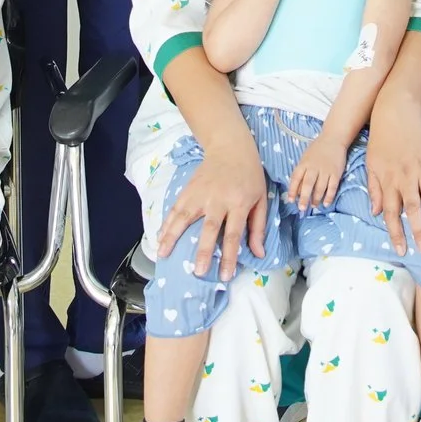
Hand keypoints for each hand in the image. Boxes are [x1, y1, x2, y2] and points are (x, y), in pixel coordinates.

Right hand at [155, 137, 268, 279]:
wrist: (231, 146)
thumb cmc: (250, 175)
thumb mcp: (261, 198)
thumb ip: (258, 227)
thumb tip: (259, 254)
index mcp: (239, 202)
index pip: (233, 233)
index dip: (229, 255)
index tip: (225, 275)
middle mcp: (218, 199)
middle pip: (209, 228)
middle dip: (203, 251)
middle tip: (197, 272)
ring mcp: (200, 193)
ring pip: (185, 217)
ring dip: (173, 237)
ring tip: (163, 255)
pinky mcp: (188, 188)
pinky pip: (175, 208)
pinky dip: (166, 223)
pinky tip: (159, 237)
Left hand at [285, 136, 348, 210]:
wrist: (333, 138)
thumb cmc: (317, 150)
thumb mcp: (305, 158)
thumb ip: (301, 173)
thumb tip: (296, 190)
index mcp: (304, 163)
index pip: (296, 178)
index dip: (292, 190)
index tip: (291, 200)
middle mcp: (314, 167)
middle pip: (308, 184)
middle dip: (304, 197)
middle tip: (301, 208)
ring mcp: (325, 170)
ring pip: (320, 187)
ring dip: (316, 198)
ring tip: (314, 206)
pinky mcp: (336, 173)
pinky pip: (332, 187)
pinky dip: (329, 196)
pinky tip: (326, 203)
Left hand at [363, 110, 420, 255]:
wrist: (396, 114)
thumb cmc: (381, 142)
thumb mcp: (371, 165)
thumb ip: (374, 190)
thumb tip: (376, 212)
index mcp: (388, 180)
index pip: (391, 212)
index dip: (396, 232)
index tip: (401, 250)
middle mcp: (405, 178)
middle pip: (413, 209)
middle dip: (419, 231)